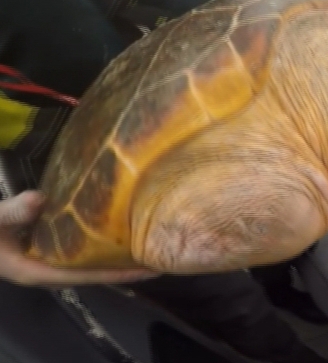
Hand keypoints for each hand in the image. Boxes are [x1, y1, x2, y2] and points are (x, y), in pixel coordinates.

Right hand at [0, 191, 156, 287]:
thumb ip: (12, 213)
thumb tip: (38, 199)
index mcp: (39, 271)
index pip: (89, 276)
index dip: (121, 273)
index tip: (152, 268)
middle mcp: (48, 268)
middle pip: (97, 270)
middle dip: (128, 264)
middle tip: (164, 251)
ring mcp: (48, 258)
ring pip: (90, 259)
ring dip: (117, 252)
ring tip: (150, 238)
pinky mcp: (46, 245)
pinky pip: (81, 246)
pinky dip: (102, 238)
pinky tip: (118, 227)